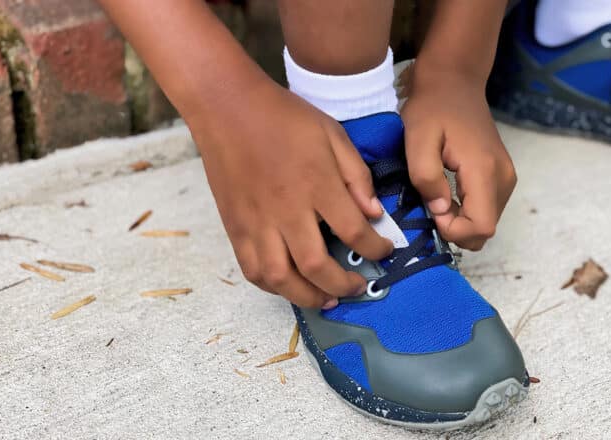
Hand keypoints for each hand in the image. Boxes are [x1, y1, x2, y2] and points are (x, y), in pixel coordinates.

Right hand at [189, 82, 392, 307]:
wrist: (225, 106)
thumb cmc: (283, 116)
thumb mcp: (332, 134)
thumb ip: (356, 176)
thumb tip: (374, 213)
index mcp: (316, 184)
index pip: (353, 231)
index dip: (375, 248)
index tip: (385, 250)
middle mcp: (286, 211)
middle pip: (317, 266)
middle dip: (344, 285)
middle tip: (359, 287)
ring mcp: (256, 223)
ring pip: (280, 278)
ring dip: (307, 296)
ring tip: (326, 298)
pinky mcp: (234, 227)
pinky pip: (252, 269)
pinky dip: (273, 285)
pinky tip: (290, 285)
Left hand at [399, 62, 516, 250]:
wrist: (454, 82)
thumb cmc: (432, 108)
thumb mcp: (417, 139)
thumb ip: (426, 177)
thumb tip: (440, 210)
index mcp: (484, 170)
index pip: (481, 227)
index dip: (454, 230)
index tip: (431, 209)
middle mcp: (503, 178)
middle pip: (486, 229)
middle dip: (456, 228)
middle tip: (431, 204)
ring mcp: (506, 177)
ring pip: (487, 222)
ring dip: (460, 221)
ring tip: (437, 196)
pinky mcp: (502, 176)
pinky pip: (487, 208)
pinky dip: (467, 211)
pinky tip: (448, 193)